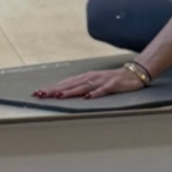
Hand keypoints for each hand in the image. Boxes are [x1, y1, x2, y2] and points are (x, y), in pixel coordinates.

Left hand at [32, 63, 150, 98]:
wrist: (133, 73)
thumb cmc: (113, 79)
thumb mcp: (95, 81)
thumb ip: (81, 86)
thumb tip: (64, 92)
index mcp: (85, 77)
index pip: (65, 82)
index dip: (52, 87)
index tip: (38, 92)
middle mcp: (91, 77)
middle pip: (70, 84)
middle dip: (55, 89)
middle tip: (41, 94)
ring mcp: (101, 81)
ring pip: (83, 87)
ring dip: (70, 91)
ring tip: (58, 96)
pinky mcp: (112, 85)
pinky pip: (103, 90)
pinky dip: (95, 93)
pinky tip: (88, 97)